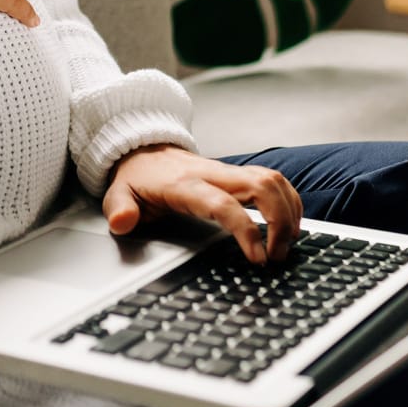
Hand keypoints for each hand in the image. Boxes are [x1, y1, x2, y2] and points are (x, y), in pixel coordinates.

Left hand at [103, 143, 303, 264]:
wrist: (143, 149)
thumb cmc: (137, 178)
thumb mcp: (117, 194)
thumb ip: (119, 209)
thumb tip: (122, 222)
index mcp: (185, 185)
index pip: (223, 204)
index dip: (246, 230)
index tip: (258, 257)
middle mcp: (213, 174)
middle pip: (261, 186)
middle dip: (280, 222)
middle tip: (277, 255)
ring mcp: (228, 171)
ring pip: (272, 179)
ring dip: (289, 212)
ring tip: (286, 244)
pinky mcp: (238, 173)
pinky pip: (274, 179)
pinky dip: (289, 201)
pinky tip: (289, 224)